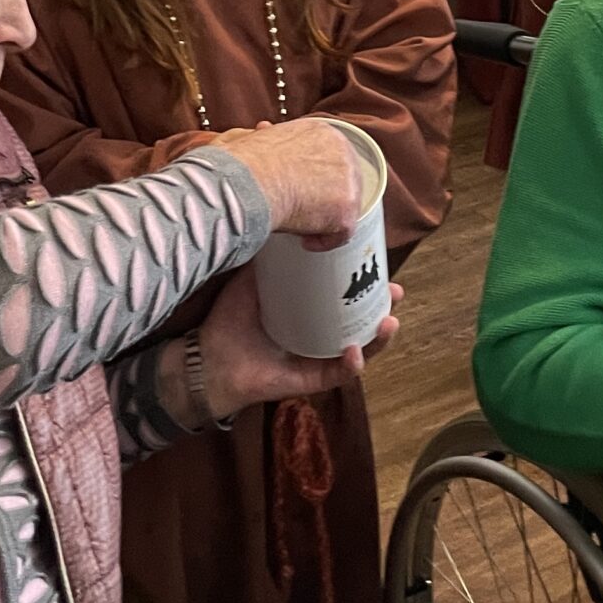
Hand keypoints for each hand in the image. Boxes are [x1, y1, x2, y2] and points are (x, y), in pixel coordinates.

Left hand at [158, 266, 401, 421]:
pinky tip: (355, 352)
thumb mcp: (252, 282)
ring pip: (359, 350)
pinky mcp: (310, 381)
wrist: (207, 359)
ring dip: (378, 338)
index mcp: (309, 313)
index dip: (366, 285)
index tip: (381, 267)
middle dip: (383, 309)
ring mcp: (317, 360)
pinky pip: (337, 375)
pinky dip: (350, 365)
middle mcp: (318, 336)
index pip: (345, 298)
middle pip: (361, 323)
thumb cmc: (229, 321)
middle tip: (395, 293)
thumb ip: (268, 258)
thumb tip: (282, 221)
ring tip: (388, 322)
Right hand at [214, 118, 359, 244]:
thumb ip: (265, 135)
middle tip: (300, 212)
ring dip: (322, 219)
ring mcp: (349, 179)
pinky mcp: (348, 207)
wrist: (249, 182)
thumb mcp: (254, 137)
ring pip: (343, 206)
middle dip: (322, 199)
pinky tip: (306, 241)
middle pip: (341, 181)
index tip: (296, 189)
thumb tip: (263, 129)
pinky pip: (343, 232)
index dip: (313, 178)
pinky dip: (324, 240)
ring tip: (299, 226)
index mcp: (322, 131)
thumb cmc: (243, 163)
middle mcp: (343, 150)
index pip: (328, 158)